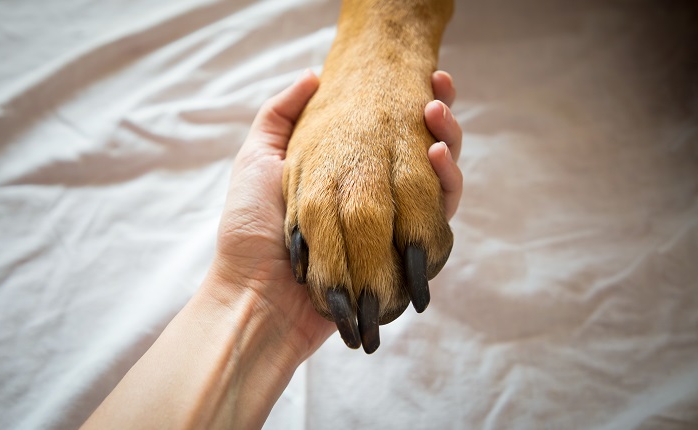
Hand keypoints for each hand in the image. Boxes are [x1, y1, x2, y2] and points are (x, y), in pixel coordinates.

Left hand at [202, 69, 463, 360]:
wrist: (257, 294)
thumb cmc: (250, 226)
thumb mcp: (256, 158)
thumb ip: (280, 116)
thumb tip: (313, 75)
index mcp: (347, 174)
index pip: (389, 132)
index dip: (407, 104)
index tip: (420, 76)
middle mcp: (374, 197)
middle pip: (420, 152)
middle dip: (437, 117)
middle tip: (437, 86)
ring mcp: (393, 225)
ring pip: (438, 179)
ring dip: (448, 142)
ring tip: (436, 115)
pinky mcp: (406, 253)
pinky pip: (440, 216)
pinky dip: (447, 185)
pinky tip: (437, 157)